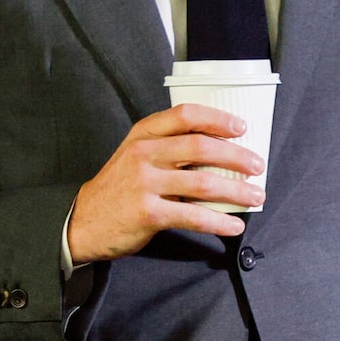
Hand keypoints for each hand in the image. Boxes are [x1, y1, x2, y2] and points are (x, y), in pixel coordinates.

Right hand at [66, 105, 263, 264]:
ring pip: (203, 183)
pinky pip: (193, 216)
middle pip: (201, 147)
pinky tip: (233, 225)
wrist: (83, 222)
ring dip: (237, 191)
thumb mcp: (133, 156)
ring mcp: (145, 184)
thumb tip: (217, 152)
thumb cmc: (117, 189)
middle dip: (237, 156)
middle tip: (257, 165)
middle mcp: (143, 154)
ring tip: (255, 196)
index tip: (241, 127)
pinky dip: (219, 222)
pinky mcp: (149, 213)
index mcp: (142, 135)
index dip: (217, 119)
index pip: (185, 115)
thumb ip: (166, 148)